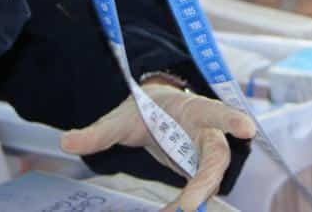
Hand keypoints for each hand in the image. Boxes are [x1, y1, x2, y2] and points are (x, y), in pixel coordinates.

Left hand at [59, 84, 256, 210]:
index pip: (216, 112)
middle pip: (217, 157)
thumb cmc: (146, 110)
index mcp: (194, 109)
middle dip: (205, 182)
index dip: (231, 120)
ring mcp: (205, 155)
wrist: (156, 113)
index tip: (245, 128)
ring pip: (209, 180)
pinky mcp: (199, 173)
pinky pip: (197, 192)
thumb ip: (97, 132)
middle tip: (188, 206)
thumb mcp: (121, 117)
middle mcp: (207, 133)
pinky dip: (185, 206)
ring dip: (192, 200)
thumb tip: (66, 142)